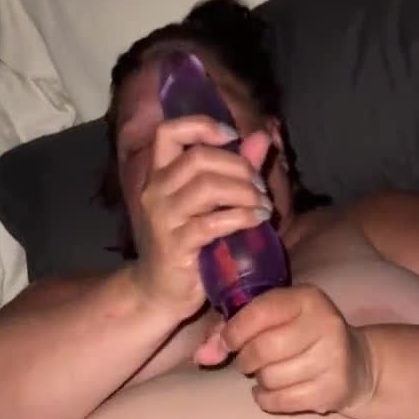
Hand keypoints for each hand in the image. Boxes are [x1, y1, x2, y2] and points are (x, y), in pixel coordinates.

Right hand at [131, 116, 272, 321]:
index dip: (201, 125)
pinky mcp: (176, 246)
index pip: (168, 132)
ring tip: (263, 206)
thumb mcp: (207, 204)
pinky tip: (258, 220)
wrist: (158, 293)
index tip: (231, 136)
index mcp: (158, 175)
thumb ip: (233, 169)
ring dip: (244, 192)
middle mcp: (155, 192)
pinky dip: (242, 217)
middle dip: (239, 166)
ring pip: (207, 187)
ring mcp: (163, 219)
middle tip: (260, 186)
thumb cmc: (185, 246)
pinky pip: (213, 222)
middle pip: (198, 158)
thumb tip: (262, 137)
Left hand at [195, 285, 374, 414]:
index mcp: (307, 298)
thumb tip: (201, 356)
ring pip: (271, 378)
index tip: (228, 343)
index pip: (258, 313)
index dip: (234, 332)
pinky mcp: (334, 389)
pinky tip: (272, 391)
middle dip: (245, 360)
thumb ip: (232, 329)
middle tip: (248, 362)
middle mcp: (324, 324)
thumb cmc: (301, 335)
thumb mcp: (274, 319)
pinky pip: (282, 401)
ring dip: (259, 380)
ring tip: (267, 374)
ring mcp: (333, 358)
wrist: (356, 363)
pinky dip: (267, 400)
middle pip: (263, 349)